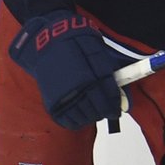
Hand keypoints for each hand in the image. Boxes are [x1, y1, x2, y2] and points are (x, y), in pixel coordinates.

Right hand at [9, 10, 127, 129]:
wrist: (44, 42)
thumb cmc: (74, 44)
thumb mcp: (95, 51)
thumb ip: (107, 72)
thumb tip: (119, 92)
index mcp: (90, 76)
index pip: (108, 99)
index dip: (114, 106)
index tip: (116, 110)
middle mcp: (77, 89)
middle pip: (97, 110)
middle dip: (105, 111)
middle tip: (107, 110)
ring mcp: (63, 97)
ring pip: (84, 117)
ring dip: (92, 117)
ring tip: (94, 112)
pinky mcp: (52, 102)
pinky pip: (67, 120)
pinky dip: (76, 122)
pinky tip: (81, 117)